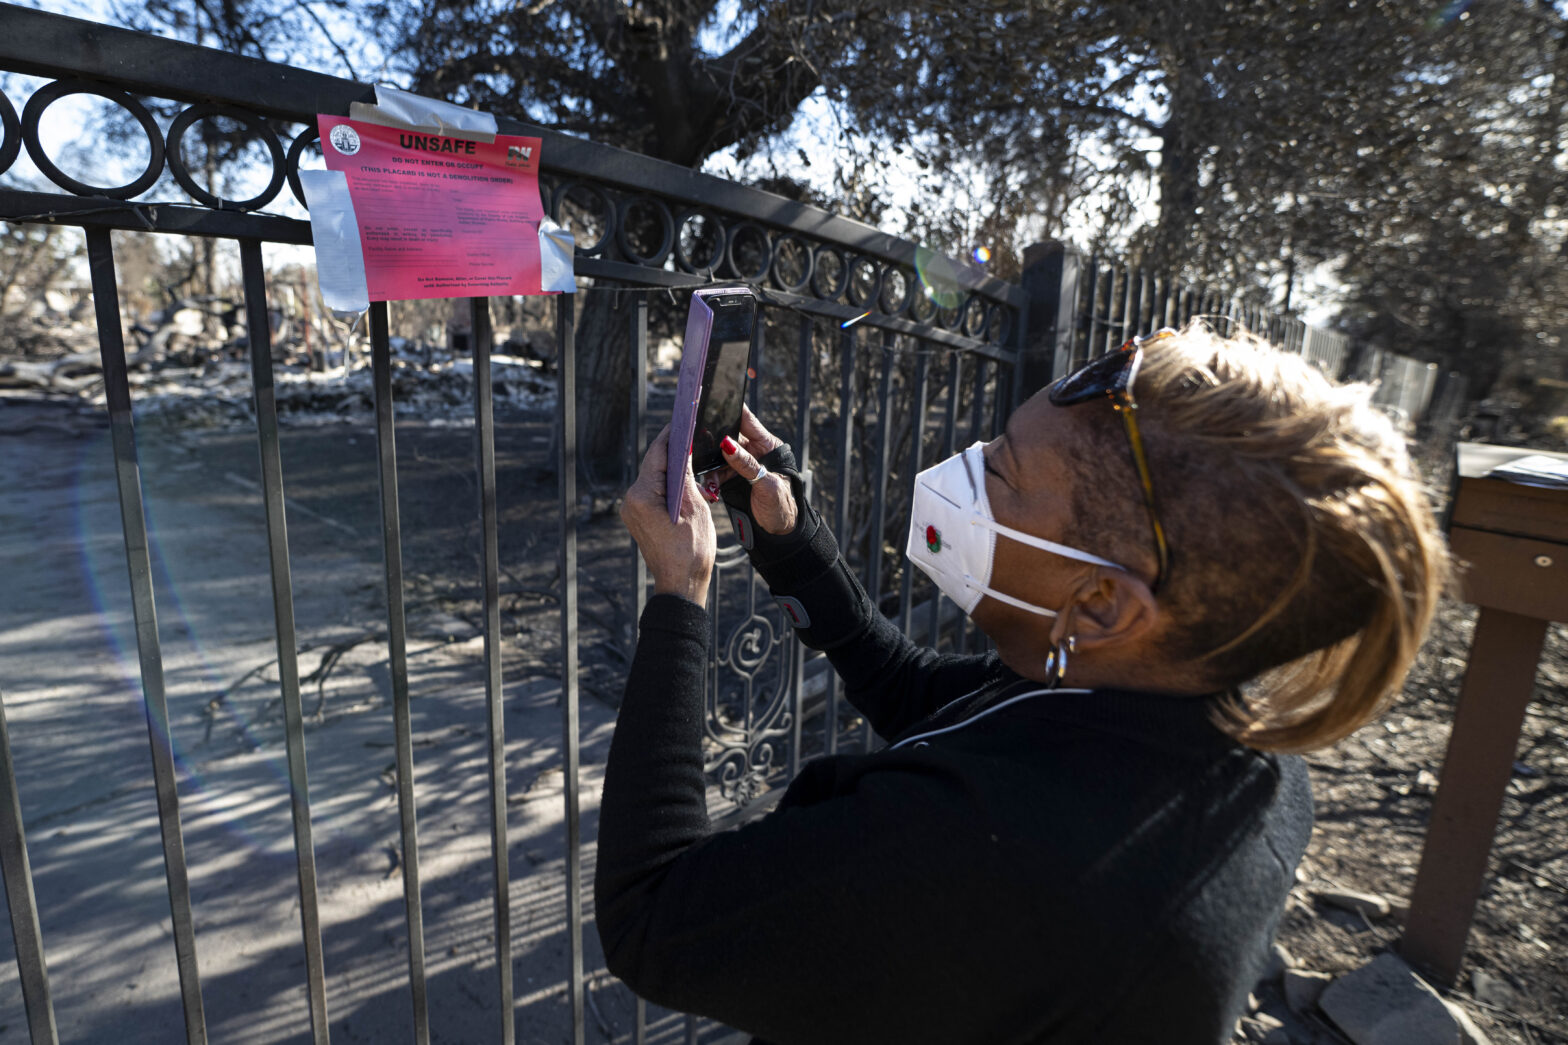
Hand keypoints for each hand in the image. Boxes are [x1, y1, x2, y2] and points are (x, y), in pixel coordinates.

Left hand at [620, 424, 714, 606]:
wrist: (681, 584)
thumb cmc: (690, 551)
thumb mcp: (694, 507)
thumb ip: (686, 476)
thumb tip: (684, 451)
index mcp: (642, 495)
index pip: (657, 454)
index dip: (671, 435)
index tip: (683, 417)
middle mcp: (631, 499)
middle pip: (653, 464)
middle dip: (672, 449)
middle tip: (691, 432)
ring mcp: (633, 509)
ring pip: (654, 477)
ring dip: (672, 467)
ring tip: (692, 453)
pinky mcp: (639, 517)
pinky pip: (654, 491)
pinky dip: (668, 483)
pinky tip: (685, 478)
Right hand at [709, 406, 797, 535]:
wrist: (780, 530)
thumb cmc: (783, 505)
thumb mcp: (767, 484)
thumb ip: (747, 464)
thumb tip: (727, 444)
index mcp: (767, 445)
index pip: (747, 419)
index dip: (731, 409)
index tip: (713, 402)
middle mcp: (753, 450)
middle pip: (727, 437)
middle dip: (713, 443)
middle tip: (699, 448)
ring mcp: (742, 463)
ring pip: (718, 456)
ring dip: (710, 467)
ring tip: (709, 481)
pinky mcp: (733, 477)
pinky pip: (717, 472)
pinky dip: (712, 479)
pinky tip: (711, 489)